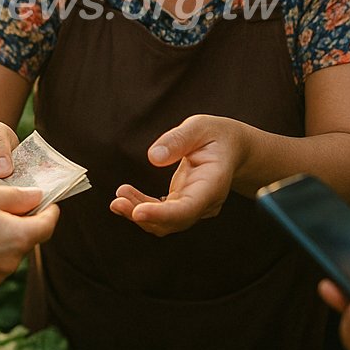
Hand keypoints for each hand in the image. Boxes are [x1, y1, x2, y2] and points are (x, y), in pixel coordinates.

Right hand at [0, 185, 57, 292]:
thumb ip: (21, 196)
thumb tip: (40, 197)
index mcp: (18, 238)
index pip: (48, 225)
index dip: (49, 210)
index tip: (46, 200)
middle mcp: (11, 263)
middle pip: (29, 239)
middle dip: (24, 222)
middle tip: (9, 204)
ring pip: (12, 252)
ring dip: (7, 237)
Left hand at [109, 115, 241, 236]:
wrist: (232, 147)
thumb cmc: (217, 135)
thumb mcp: (199, 127)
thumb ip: (178, 139)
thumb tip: (153, 157)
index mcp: (213, 183)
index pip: (188, 208)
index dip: (163, 214)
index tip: (138, 212)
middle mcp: (205, 202)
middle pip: (174, 221)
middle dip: (144, 215)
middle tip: (117, 201)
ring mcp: (195, 207)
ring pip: (165, 222)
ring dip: (139, 212)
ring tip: (119, 197)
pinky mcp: (184, 205)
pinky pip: (162, 215)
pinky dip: (143, 209)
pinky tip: (125, 198)